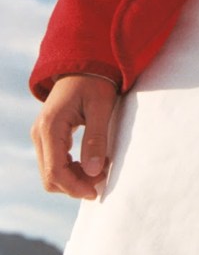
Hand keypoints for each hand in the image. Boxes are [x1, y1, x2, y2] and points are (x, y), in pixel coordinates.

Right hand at [31, 75, 117, 199]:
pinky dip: (71, 169)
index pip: (55, 172)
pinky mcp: (47, 134)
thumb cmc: (96, 81)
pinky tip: (92, 162)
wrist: (85, 63)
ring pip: (51, 172)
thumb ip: (96, 138)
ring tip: (100, 169)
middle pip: (50, 177)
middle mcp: (39, 133)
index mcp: (50, 126)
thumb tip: (93, 172)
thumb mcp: (101, 107)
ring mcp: (41, 134)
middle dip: (75, 184)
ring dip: (74, 178)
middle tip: (103, 178)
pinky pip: (54, 162)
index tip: (96, 192)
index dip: (75, 187)